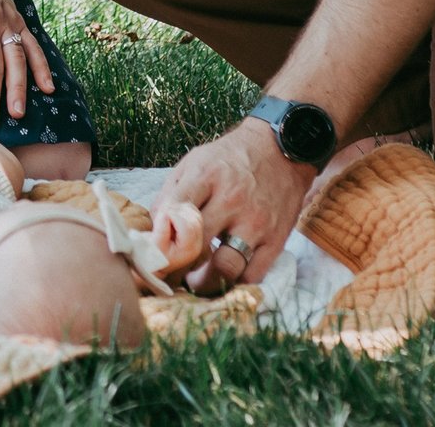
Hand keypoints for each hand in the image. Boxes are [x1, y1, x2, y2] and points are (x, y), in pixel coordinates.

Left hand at [156, 118, 312, 294]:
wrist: (281, 150)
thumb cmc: (229, 159)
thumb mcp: (193, 163)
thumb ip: (170, 195)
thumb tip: (153, 233)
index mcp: (205, 177)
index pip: (173, 214)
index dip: (158, 242)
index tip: (153, 258)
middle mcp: (231, 200)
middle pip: (196, 248)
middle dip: (177, 270)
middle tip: (171, 276)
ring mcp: (256, 222)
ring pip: (225, 268)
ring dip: (205, 282)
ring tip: (196, 280)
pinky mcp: (276, 240)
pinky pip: (253, 275)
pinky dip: (235, 283)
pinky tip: (224, 277)